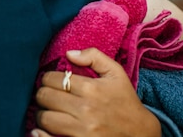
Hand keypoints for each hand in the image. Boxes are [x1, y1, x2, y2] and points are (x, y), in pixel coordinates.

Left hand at [33, 48, 160, 136]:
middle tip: (49, 97)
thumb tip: (69, 53)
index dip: (48, 79)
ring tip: (50, 112)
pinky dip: (41, 134)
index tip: (53, 83)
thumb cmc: (125, 101)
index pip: (51, 79)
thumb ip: (94, 56)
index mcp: (91, 88)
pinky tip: (42, 131)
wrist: (140, 133)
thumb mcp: (116, 73)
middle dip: (43, 95)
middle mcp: (85, 109)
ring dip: (43, 114)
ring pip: (44, 118)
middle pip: (44, 97)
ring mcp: (82, 129)